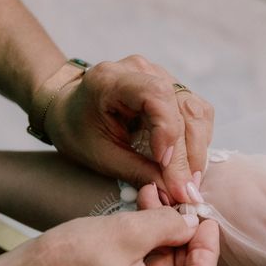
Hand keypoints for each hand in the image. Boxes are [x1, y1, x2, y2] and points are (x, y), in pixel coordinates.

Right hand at [5, 195, 218, 265]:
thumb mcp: (124, 231)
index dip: (207, 243)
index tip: (205, 214)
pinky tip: (141, 222)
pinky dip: (146, 256)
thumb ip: (168, 224)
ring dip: (161, 240)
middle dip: (179, 235)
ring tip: (152, 200)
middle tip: (172, 199)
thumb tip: (193, 222)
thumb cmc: (64, 260)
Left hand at [43, 55, 213, 203]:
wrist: (68, 107)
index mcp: (113, 80)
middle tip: (186, 189)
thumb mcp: (99, 155)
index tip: (165, 166)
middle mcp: (142, 70)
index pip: (156, 96)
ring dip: (198, 149)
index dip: (167, 132)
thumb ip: (137, 171)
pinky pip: (197, 113)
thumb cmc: (76, 129)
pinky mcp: (171, 88)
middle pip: (183, 107)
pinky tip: (189, 165)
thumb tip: (174, 194)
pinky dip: (197, 141)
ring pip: (197, 110)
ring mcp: (160, 75)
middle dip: (187, 153)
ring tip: (190, 182)